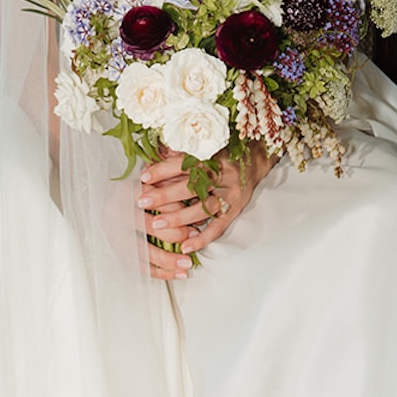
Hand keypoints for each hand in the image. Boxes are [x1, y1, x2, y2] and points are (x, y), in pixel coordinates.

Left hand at [137, 143, 275, 279]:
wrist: (254, 161)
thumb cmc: (221, 155)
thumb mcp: (204, 149)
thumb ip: (182, 155)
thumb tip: (153, 160)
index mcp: (212, 156)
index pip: (184, 163)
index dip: (163, 169)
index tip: (144, 177)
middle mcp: (222, 176)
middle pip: (192, 187)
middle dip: (166, 195)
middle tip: (143, 202)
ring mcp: (230, 195)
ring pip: (203, 209)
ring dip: (179, 218)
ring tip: (157, 224)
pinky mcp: (235, 211)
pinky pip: (218, 228)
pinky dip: (202, 239)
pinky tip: (185, 246)